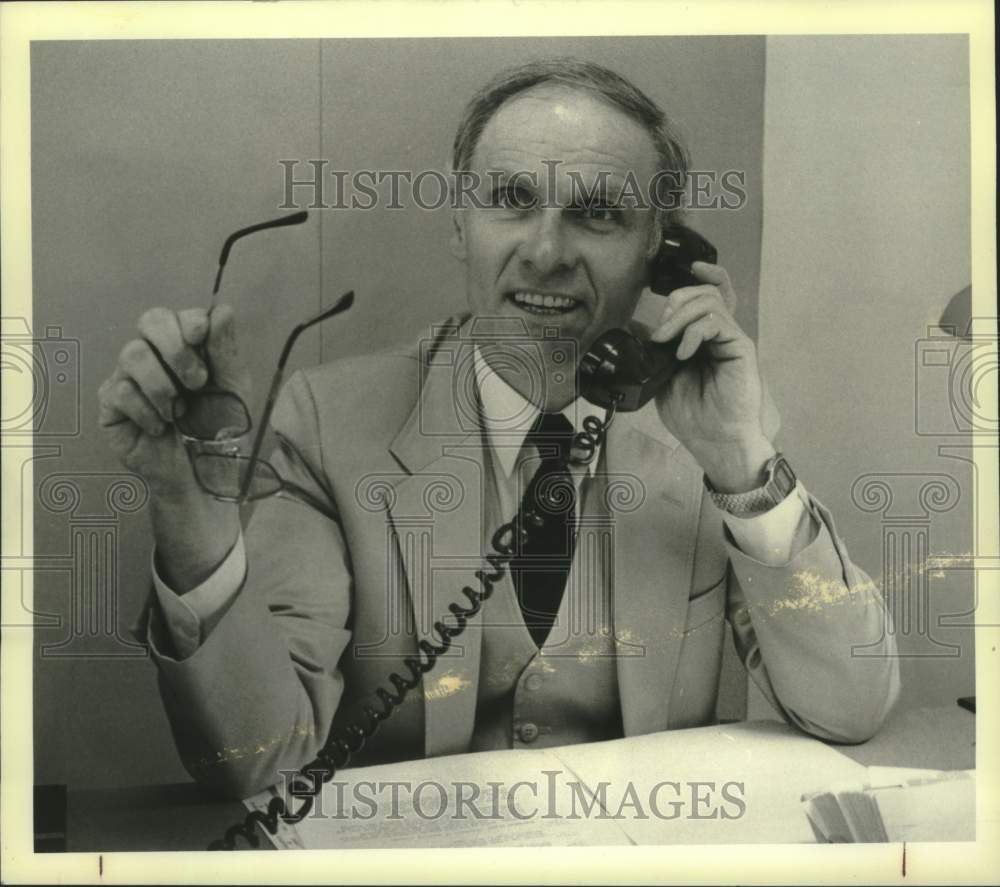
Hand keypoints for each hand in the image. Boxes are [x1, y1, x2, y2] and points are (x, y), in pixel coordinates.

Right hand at [98, 304, 247, 494]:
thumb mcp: (233, 389)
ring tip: (180, 413)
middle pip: (149, 321)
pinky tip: (160, 428)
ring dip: (164, 386)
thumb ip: (226, 350)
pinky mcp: (110, 406)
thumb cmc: (219, 430)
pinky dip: (147, 412)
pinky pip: (119, 391)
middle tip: (197, 382)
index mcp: (185, 347)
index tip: (201, 338)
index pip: (175, 315)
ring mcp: (128, 378)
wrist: (202, 476)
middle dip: (175, 348)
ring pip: (132, 354)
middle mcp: (154, 356)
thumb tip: (222, 309)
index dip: (187, 322)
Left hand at [649, 262, 774, 492]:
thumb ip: (651, 350)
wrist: (715, 441)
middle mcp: (721, 334)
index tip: (683, 269)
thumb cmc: (693, 415)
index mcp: (706, 337)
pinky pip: (717, 322)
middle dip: (676, 300)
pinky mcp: (741, 348)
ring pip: (710, 301)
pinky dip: (694, 331)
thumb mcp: (661, 377)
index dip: (702, 275)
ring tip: (665, 341)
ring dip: (680, 315)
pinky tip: (683, 352)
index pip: (710, 294)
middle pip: (705, 291)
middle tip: (659, 330)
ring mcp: (732, 339)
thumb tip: (632, 326)